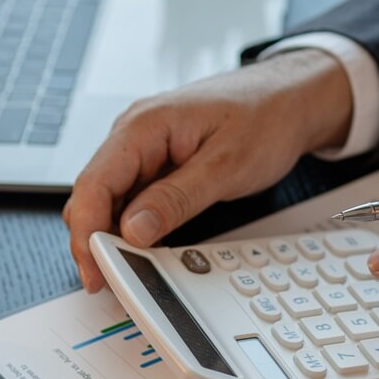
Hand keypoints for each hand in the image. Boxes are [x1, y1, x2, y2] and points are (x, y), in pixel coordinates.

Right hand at [63, 50, 352, 291]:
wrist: (291, 98)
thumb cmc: (265, 116)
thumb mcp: (226, 165)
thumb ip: (176, 199)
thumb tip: (132, 230)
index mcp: (143, 125)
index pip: (93, 183)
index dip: (86, 232)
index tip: (96, 270)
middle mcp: (134, 134)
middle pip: (93, 194)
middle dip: (93, 239)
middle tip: (108, 281)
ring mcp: (144, 148)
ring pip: (110, 199)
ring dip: (111, 234)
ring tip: (125, 270)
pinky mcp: (158, 162)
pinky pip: (133, 197)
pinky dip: (132, 224)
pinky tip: (143, 247)